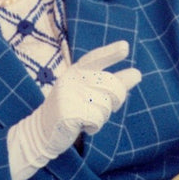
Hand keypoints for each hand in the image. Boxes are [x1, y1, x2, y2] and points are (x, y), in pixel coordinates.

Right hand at [8, 41, 140, 179]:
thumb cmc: (71, 110)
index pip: (95, 58)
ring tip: (85, 118)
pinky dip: (93, 127)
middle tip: (105, 108)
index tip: (125, 47)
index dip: (111, 53)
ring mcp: (68, 95)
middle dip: (117, 99)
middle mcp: (71, 79)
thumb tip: (137, 74)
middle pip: (111, 86)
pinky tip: (81, 126)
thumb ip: (111, 83)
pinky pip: (96, 119)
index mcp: (76, 71)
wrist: (41, 132)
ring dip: (101, 117)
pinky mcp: (67, 112)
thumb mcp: (88, 93)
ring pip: (105, 105)